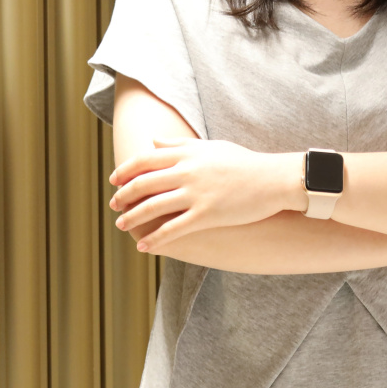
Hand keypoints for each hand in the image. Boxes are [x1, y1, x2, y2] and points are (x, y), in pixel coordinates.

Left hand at [109, 138, 292, 251]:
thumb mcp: (211, 146)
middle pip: (143, 183)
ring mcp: (196, 193)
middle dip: (123, 195)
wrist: (272, 179)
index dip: (125, 170)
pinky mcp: (206, 214)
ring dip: (132, 218)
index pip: (145, 159)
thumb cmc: (243, 162)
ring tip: (122, 225)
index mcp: (188, 152)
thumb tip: (153, 141)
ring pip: (153, 207)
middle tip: (114, 205)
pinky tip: (144, 247)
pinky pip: (173, 229)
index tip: (114, 180)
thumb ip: (180, 143)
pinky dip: (155, 239)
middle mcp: (188, 170)